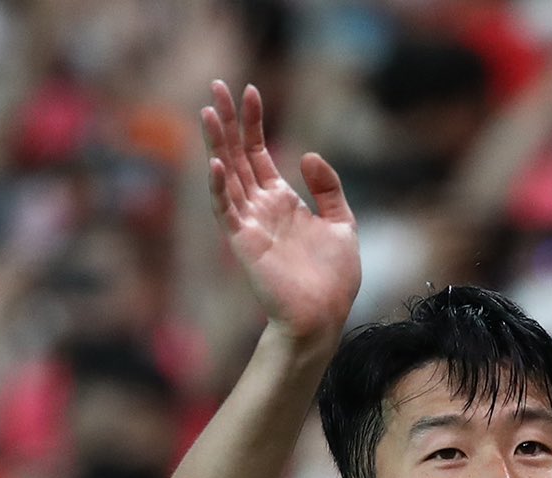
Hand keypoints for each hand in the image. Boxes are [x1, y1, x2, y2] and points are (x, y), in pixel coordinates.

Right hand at [200, 82, 360, 345]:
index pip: (259, 153)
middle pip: (238, 156)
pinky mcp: (245, 243)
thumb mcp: (343, 223)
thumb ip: (327, 188)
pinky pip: (227, 211)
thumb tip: (307, 154)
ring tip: (208, 112)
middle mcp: (260, 207)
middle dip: (228, 121)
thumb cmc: (335, 278)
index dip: (254, 122)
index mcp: (282, 201)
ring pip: (227, 176)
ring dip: (217, 145)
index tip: (250, 90)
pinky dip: (220, 188)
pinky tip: (215, 163)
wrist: (326, 316)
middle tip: (216, 85)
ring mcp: (250, 223)